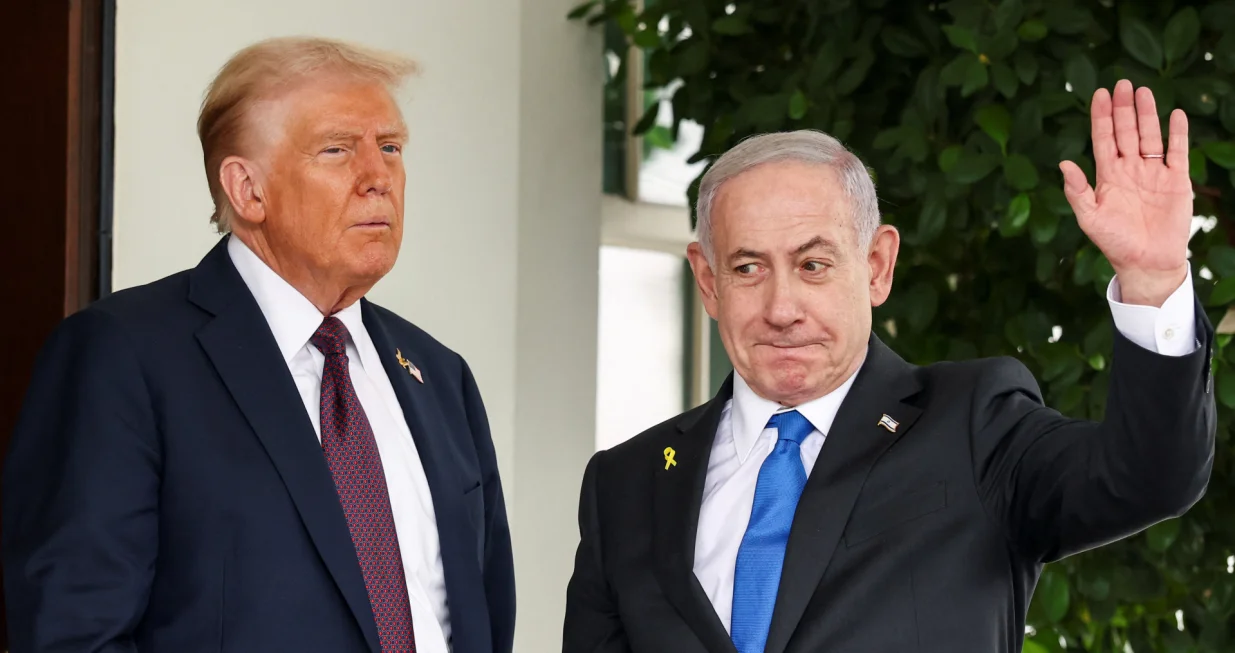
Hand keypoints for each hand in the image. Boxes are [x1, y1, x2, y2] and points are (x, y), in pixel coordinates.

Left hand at [1059, 79, 1191, 306]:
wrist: (1146, 262)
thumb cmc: (1115, 242)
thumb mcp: (1089, 218)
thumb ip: (1077, 191)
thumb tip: (1063, 163)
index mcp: (1107, 176)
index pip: (1103, 139)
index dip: (1101, 117)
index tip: (1099, 94)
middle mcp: (1130, 169)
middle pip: (1126, 131)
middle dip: (1123, 108)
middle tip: (1121, 83)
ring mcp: (1153, 173)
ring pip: (1150, 136)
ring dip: (1147, 114)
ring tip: (1142, 92)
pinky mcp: (1176, 181)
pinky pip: (1177, 152)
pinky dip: (1177, 134)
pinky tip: (1175, 114)